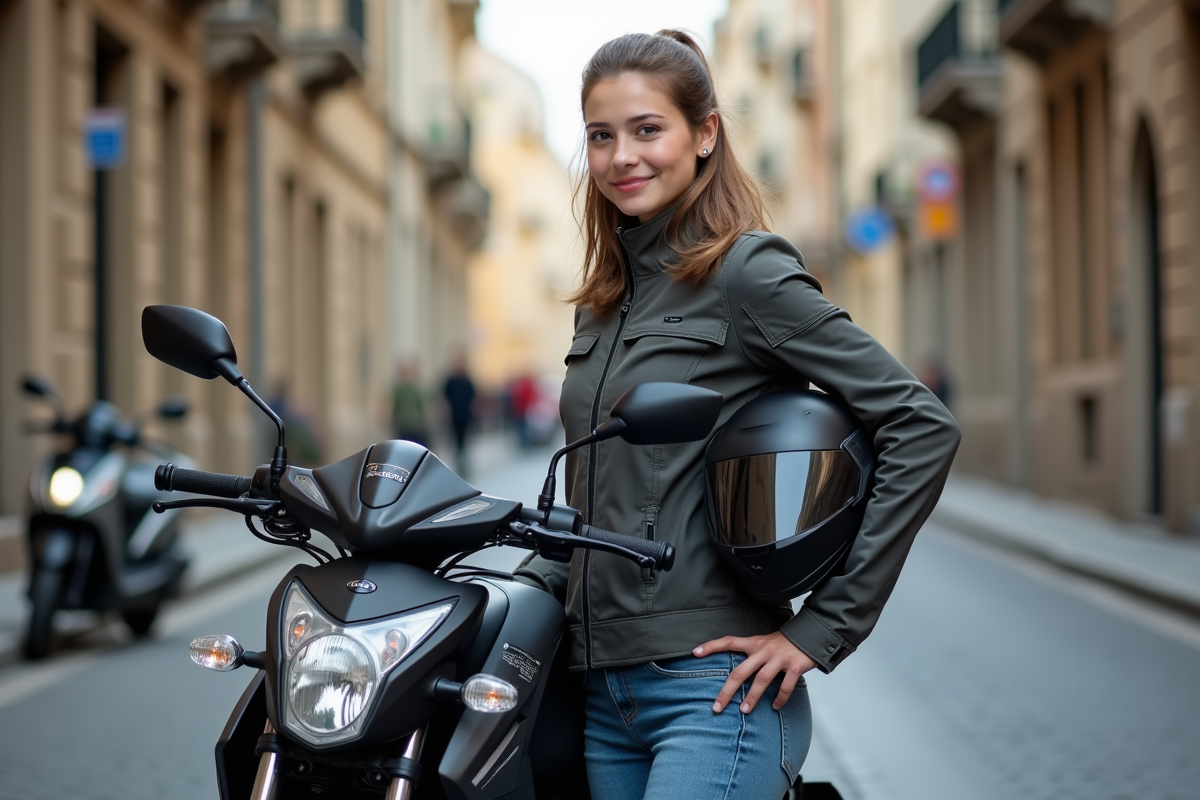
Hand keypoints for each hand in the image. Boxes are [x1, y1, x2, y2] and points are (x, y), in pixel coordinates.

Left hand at [694, 632, 815, 713]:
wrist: (810, 635)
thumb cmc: (782, 643)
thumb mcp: (763, 643)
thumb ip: (750, 655)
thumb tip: (734, 674)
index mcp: (754, 643)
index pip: (728, 641)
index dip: (711, 646)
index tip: (694, 652)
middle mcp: (764, 650)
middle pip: (741, 671)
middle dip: (727, 691)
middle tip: (717, 707)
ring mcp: (779, 659)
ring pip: (762, 680)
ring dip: (752, 697)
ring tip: (743, 711)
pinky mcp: (794, 666)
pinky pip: (786, 686)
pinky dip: (780, 698)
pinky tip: (775, 707)